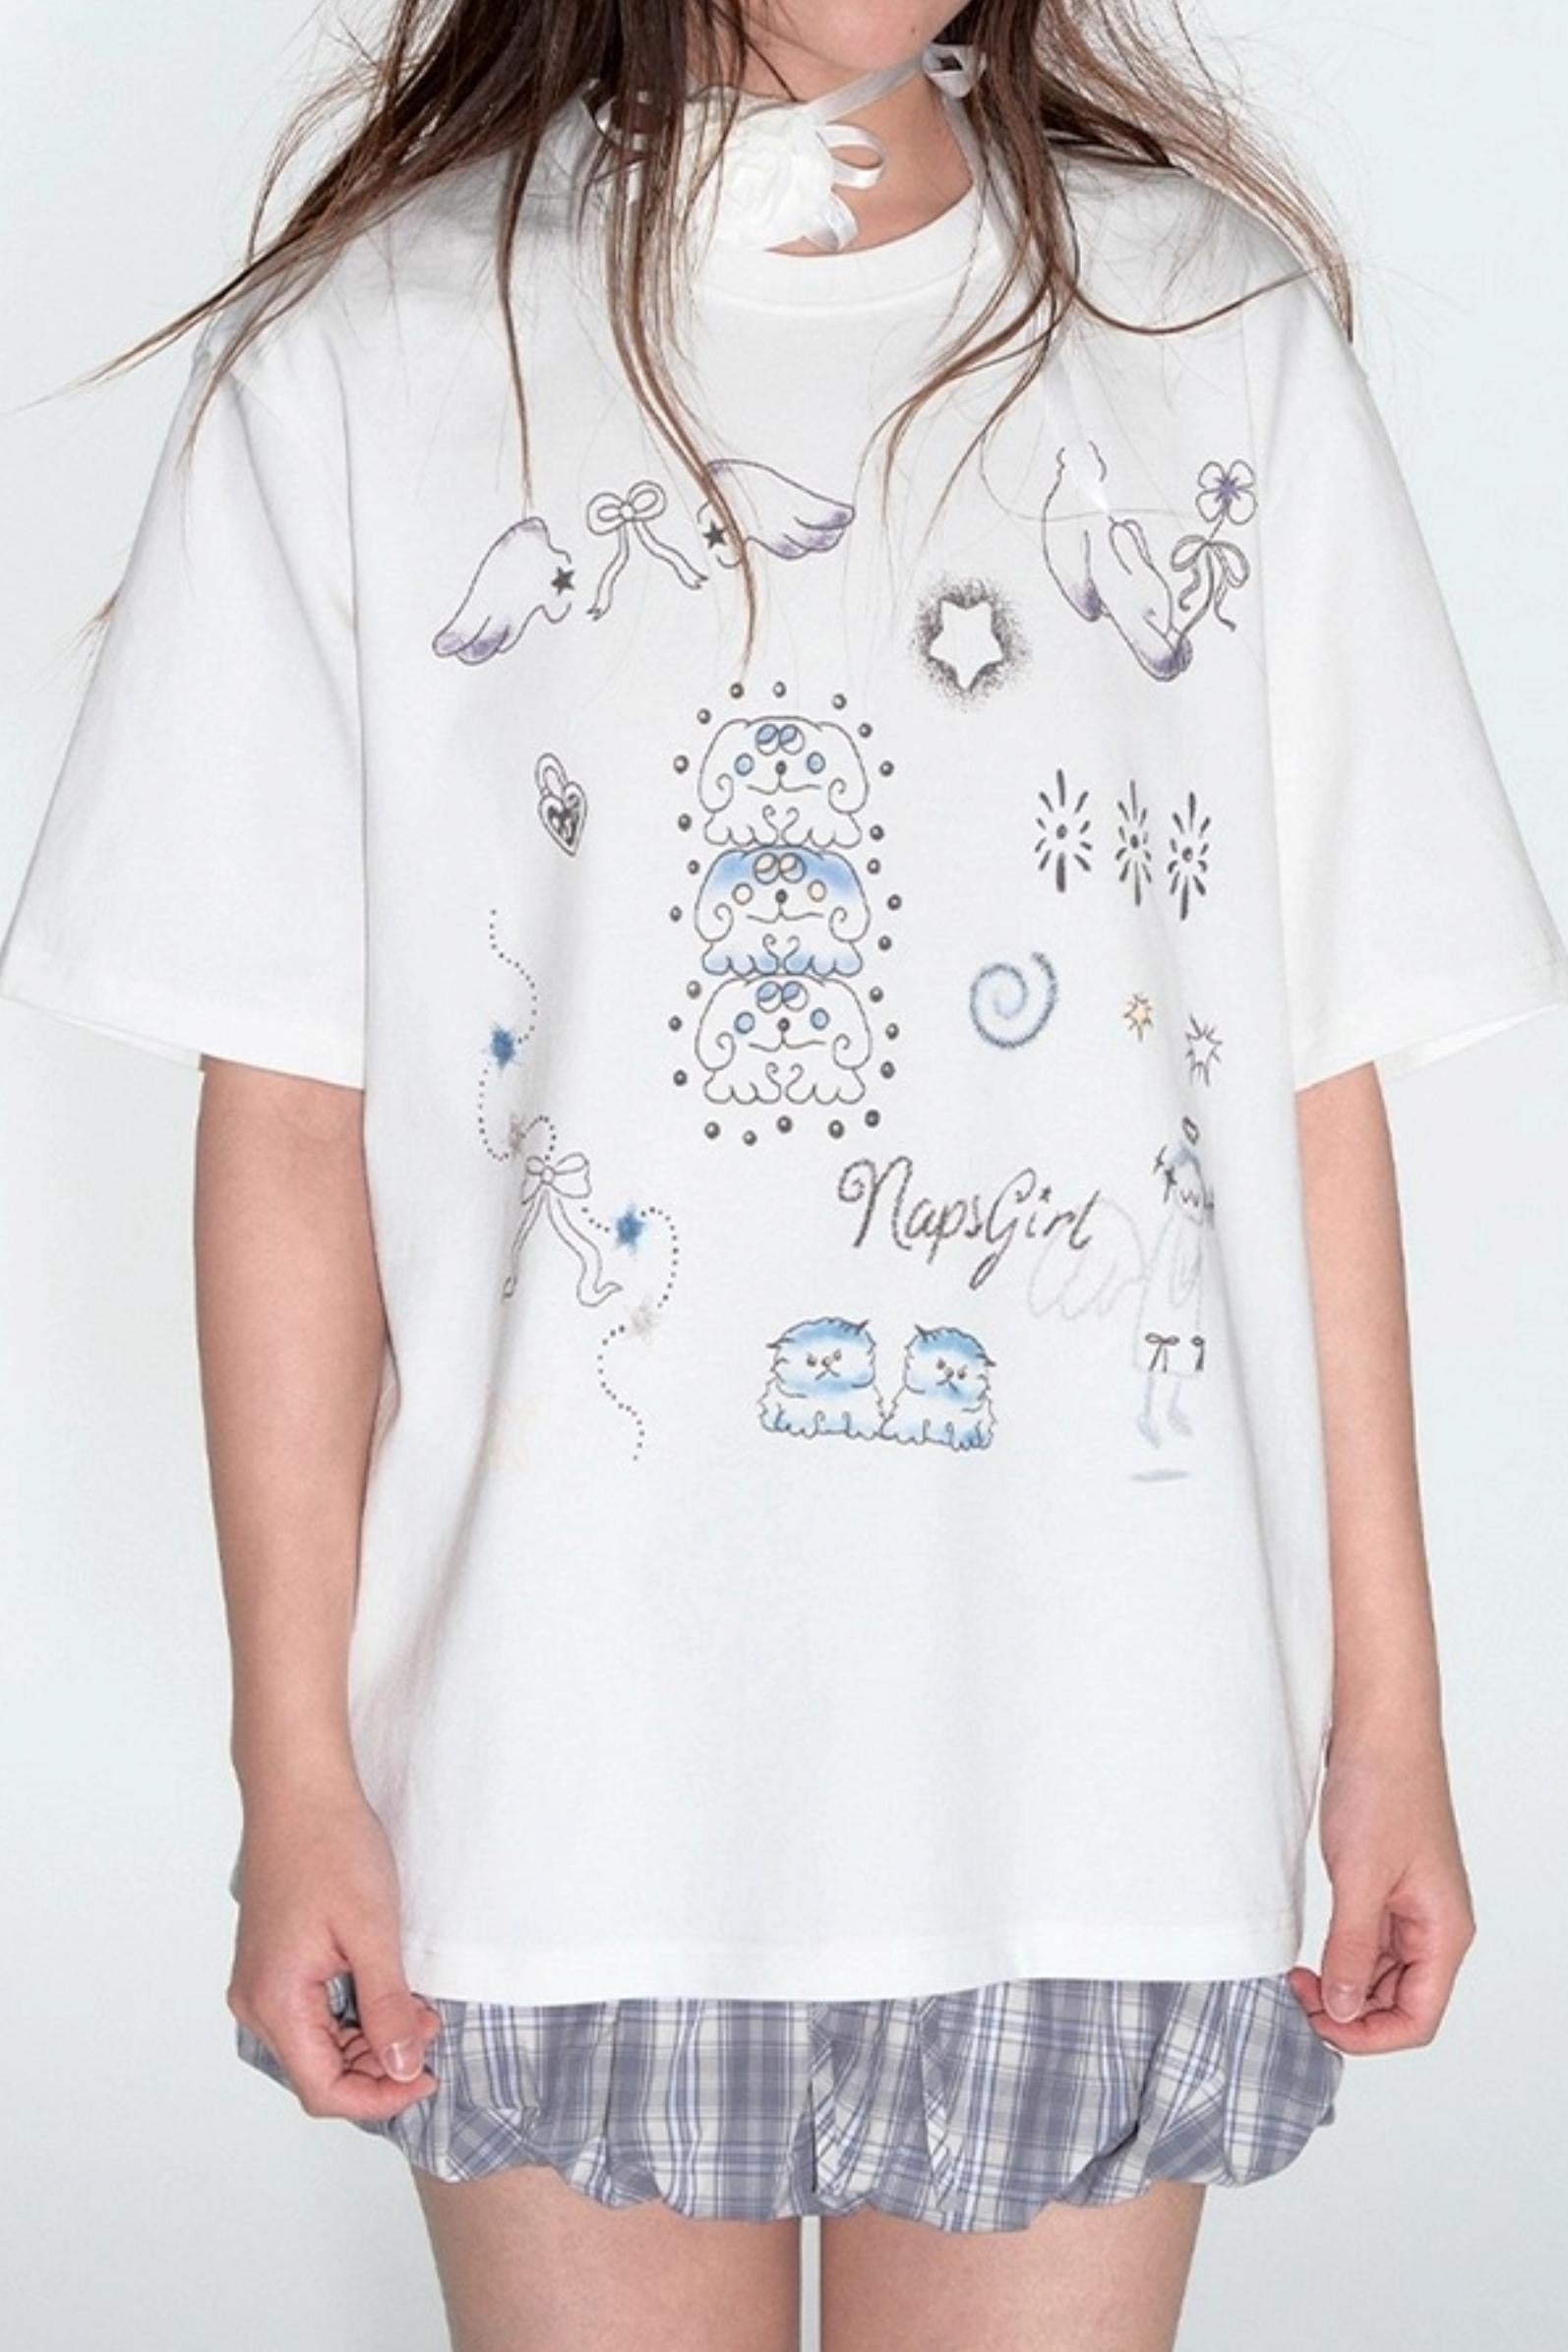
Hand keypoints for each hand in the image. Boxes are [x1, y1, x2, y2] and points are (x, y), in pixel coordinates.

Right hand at [227, 1786, 441, 2121]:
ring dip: (368, 2036)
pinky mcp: (271, 1964)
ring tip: (415, 2006)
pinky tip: (386, 1988)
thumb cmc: (331, 1848)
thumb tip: (401, 2068)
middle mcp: (256, 2001)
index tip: (425, 2079)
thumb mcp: (373, 1932)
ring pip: (316, 2043)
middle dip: (379, 2062)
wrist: (299, 1791)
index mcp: (274, 2001)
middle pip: (319, 2071)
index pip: (323, 2090)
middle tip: (429, 2028)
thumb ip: (387, 2007)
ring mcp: (259, 1983)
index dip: (378, 2097)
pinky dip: (352, 2012)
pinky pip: (311, 2012)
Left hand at [1289, 1729, 1476, 2053]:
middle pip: (1399, 2002)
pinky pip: (1369, 1941)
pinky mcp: (1388, 1886)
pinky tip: (1309, 1949)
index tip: (1317, 2021)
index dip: (1367, 2036)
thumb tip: (1346, 2011)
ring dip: (1342, 1984)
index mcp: (1444, 1932)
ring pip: (1381, 1974)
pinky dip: (1341, 1953)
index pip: (1417, 2019)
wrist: (1379, 1725)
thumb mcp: (1361, 1879)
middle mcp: (1435, 1926)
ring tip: (1297, 1975)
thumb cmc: (1383, 1788)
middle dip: (1349, 2011)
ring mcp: (1411, 1906)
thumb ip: (1353, 1950)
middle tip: (1295, 1995)